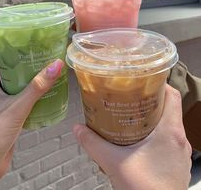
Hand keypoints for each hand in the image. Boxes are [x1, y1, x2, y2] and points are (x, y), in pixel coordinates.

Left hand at [0, 56, 63, 189]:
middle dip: (29, 61)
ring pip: (20, 83)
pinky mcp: (10, 112)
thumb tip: (54, 66)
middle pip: (13, 68)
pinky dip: (35, 93)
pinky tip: (49, 90)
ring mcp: (2, 101)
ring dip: (34, 78)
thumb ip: (37, 87)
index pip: (0, 55)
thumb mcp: (16, 107)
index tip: (31, 39)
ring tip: (51, 68)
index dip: (15, 45)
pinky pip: (24, 97)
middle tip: (46, 52)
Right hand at [73, 84, 191, 189]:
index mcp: (169, 131)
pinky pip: (170, 137)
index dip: (159, 83)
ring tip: (132, 113)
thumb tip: (78, 129)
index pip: (172, 95)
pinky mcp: (177, 162)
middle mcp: (179, 138)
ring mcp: (180, 151)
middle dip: (150, 98)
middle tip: (131, 95)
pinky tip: (139, 137)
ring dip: (153, 115)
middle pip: (169, 107)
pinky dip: (157, 131)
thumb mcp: (113, 162)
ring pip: (170, 122)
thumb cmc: (144, 189)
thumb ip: (93, 143)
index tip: (142, 80)